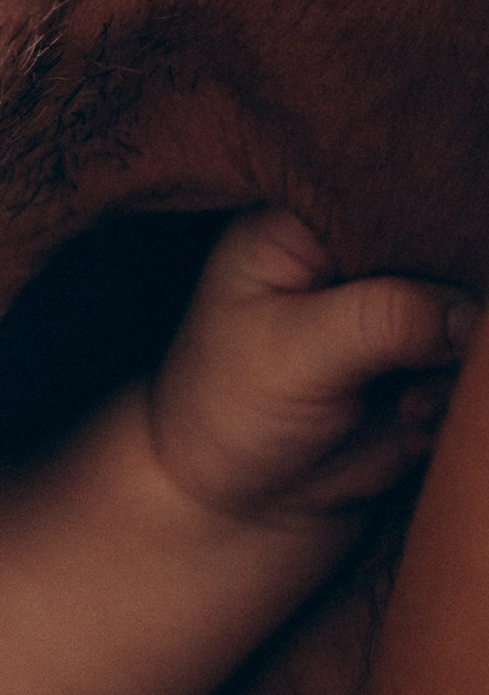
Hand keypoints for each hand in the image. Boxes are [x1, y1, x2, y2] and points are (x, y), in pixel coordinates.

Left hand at [148, 206, 475, 526]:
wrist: (232, 500)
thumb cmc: (230, 408)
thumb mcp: (295, 352)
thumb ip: (385, 318)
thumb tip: (473, 316)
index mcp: (309, 220)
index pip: (396, 193)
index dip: (435, 227)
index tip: (433, 286)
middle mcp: (361, 254)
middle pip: (447, 250)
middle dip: (452, 310)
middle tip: (420, 365)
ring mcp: (398, 307)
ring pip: (470, 314)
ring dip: (456, 368)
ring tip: (407, 409)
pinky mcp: (423, 360)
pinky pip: (469, 367)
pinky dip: (454, 400)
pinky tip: (410, 428)